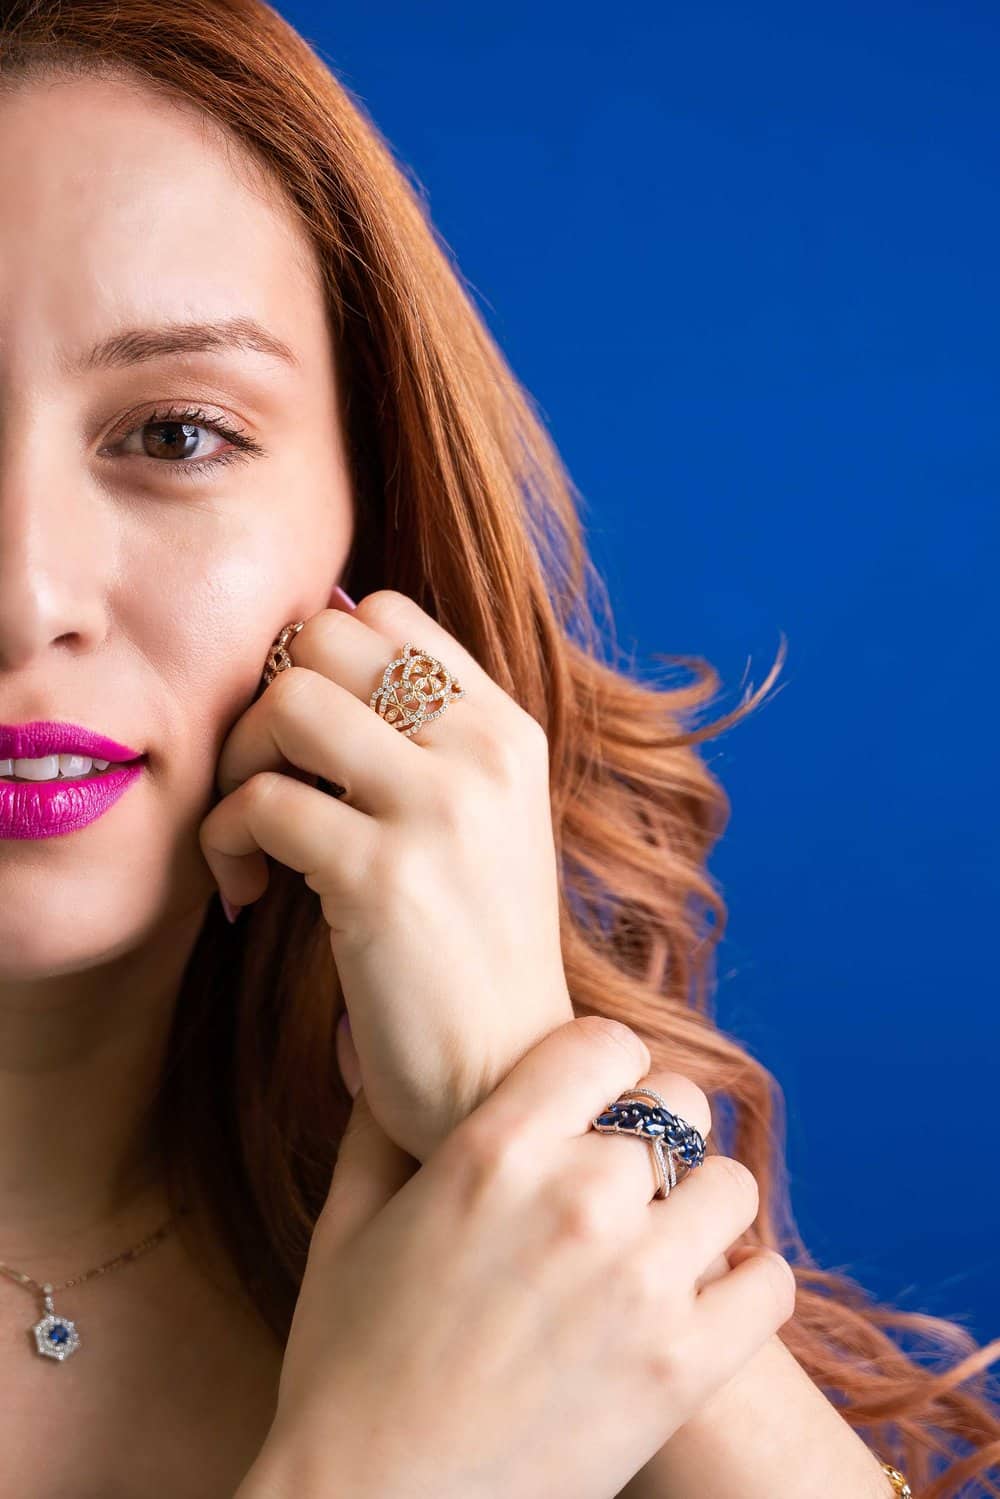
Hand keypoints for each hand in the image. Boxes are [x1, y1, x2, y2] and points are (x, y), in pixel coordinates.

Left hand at [199, 587, 574, 1162]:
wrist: (500, 1076)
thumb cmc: (468, 950)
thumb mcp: (476, 822)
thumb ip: (420, 738)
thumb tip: (312, 645)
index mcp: (508, 731)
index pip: (386, 613)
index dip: (317, 661)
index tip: (306, 743)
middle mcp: (485, 753)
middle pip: (326, 638)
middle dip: (266, 702)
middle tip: (264, 780)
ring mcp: (441, 810)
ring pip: (290, 699)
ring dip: (240, 762)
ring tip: (252, 833)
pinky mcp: (384, 876)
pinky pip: (261, 803)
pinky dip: (225, 841)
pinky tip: (246, 890)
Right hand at [236, 1016, 796, 1498]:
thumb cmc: (345, 1369)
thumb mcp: (344, 1228)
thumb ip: (377, 1129)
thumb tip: (387, 1065)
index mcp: (494, 1152)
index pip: (606, 1043)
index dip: (602, 1066)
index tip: (591, 1099)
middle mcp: (577, 1200)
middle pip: (678, 1103)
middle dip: (653, 1130)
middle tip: (624, 1177)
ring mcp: (639, 1285)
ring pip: (732, 1184)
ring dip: (701, 1204)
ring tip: (664, 1237)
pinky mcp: (682, 1368)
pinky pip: (771, 1283)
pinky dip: (745, 1285)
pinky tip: (700, 1298)